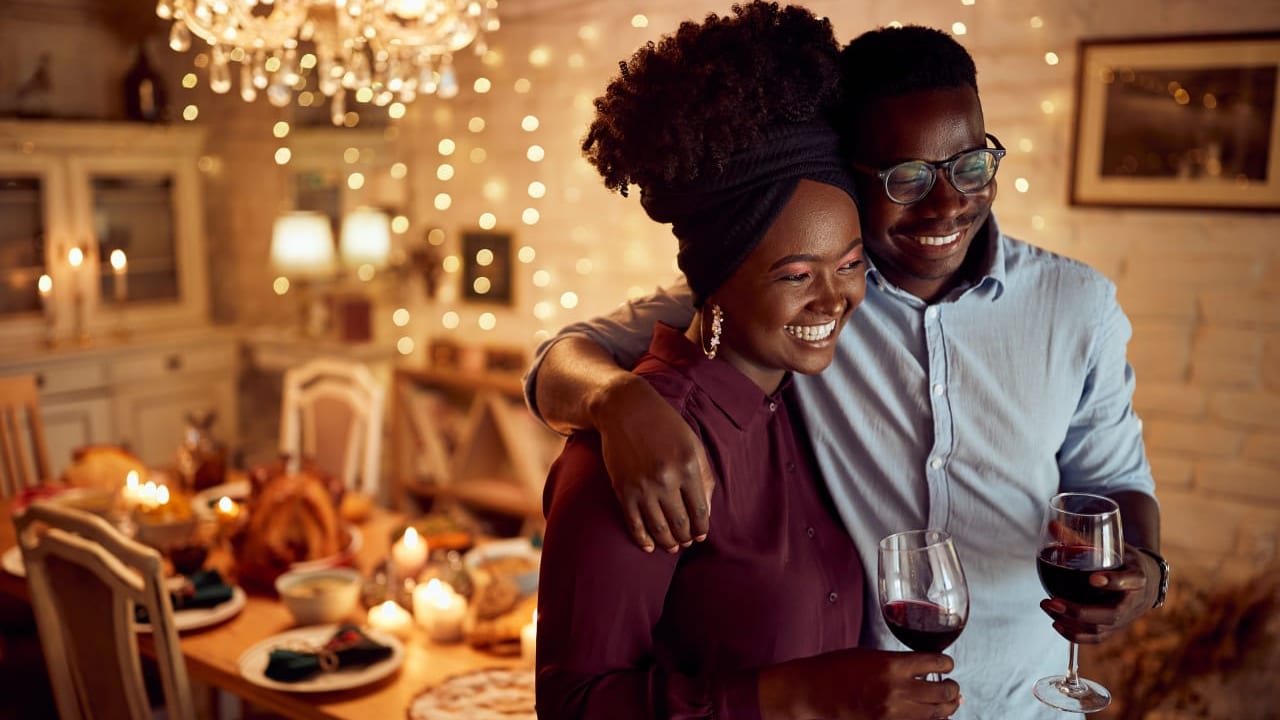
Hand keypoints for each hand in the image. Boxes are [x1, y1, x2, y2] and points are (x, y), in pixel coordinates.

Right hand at [592, 374, 714, 552]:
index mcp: (688, 467)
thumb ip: (704, 477)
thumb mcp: (692, 444)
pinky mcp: (623, 489)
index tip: (700, 536)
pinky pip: (634, 523)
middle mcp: (666, 479)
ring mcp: (643, 486)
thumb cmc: (664, 425)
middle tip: (686, 542)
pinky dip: (642, 539)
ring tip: (671, 546)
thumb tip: (705, 511)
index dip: (701, 529)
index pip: (700, 511)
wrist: (625, 409)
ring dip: (667, 543)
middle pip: (680, 524)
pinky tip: (649, 546)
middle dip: (686, 538)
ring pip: (658, 528)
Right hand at [760, 648, 960, 719]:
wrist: (812, 692)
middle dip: (953, 688)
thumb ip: (896, 662)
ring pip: (936, 713)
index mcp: (892, 665)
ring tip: (951, 702)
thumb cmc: (834, 669)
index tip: (947, 664)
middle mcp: (897, 690)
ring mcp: (892, 712)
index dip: (947, 663)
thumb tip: (921, 669)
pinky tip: (934, 717)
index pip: (936, 662)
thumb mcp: (868, 655)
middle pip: (942, 691)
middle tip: (953, 685)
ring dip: (947, 706)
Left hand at [1039, 545, 1155, 643]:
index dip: (1113, 582)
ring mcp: (1125, 619)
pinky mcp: (1115, 629)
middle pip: (1111, 613)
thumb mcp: (1111, 547)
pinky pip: (1097, 639)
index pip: (1130, 581)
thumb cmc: (1124, 561)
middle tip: (1052, 601)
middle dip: (1080, 611)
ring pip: (1101, 629)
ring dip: (1071, 623)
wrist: (1147, 581)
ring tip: (1047, 606)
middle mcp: (1134, 602)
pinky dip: (1076, 636)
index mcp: (1138, 577)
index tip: (1092, 578)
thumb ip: (1082, 539)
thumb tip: (1051, 525)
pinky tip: (1055, 624)